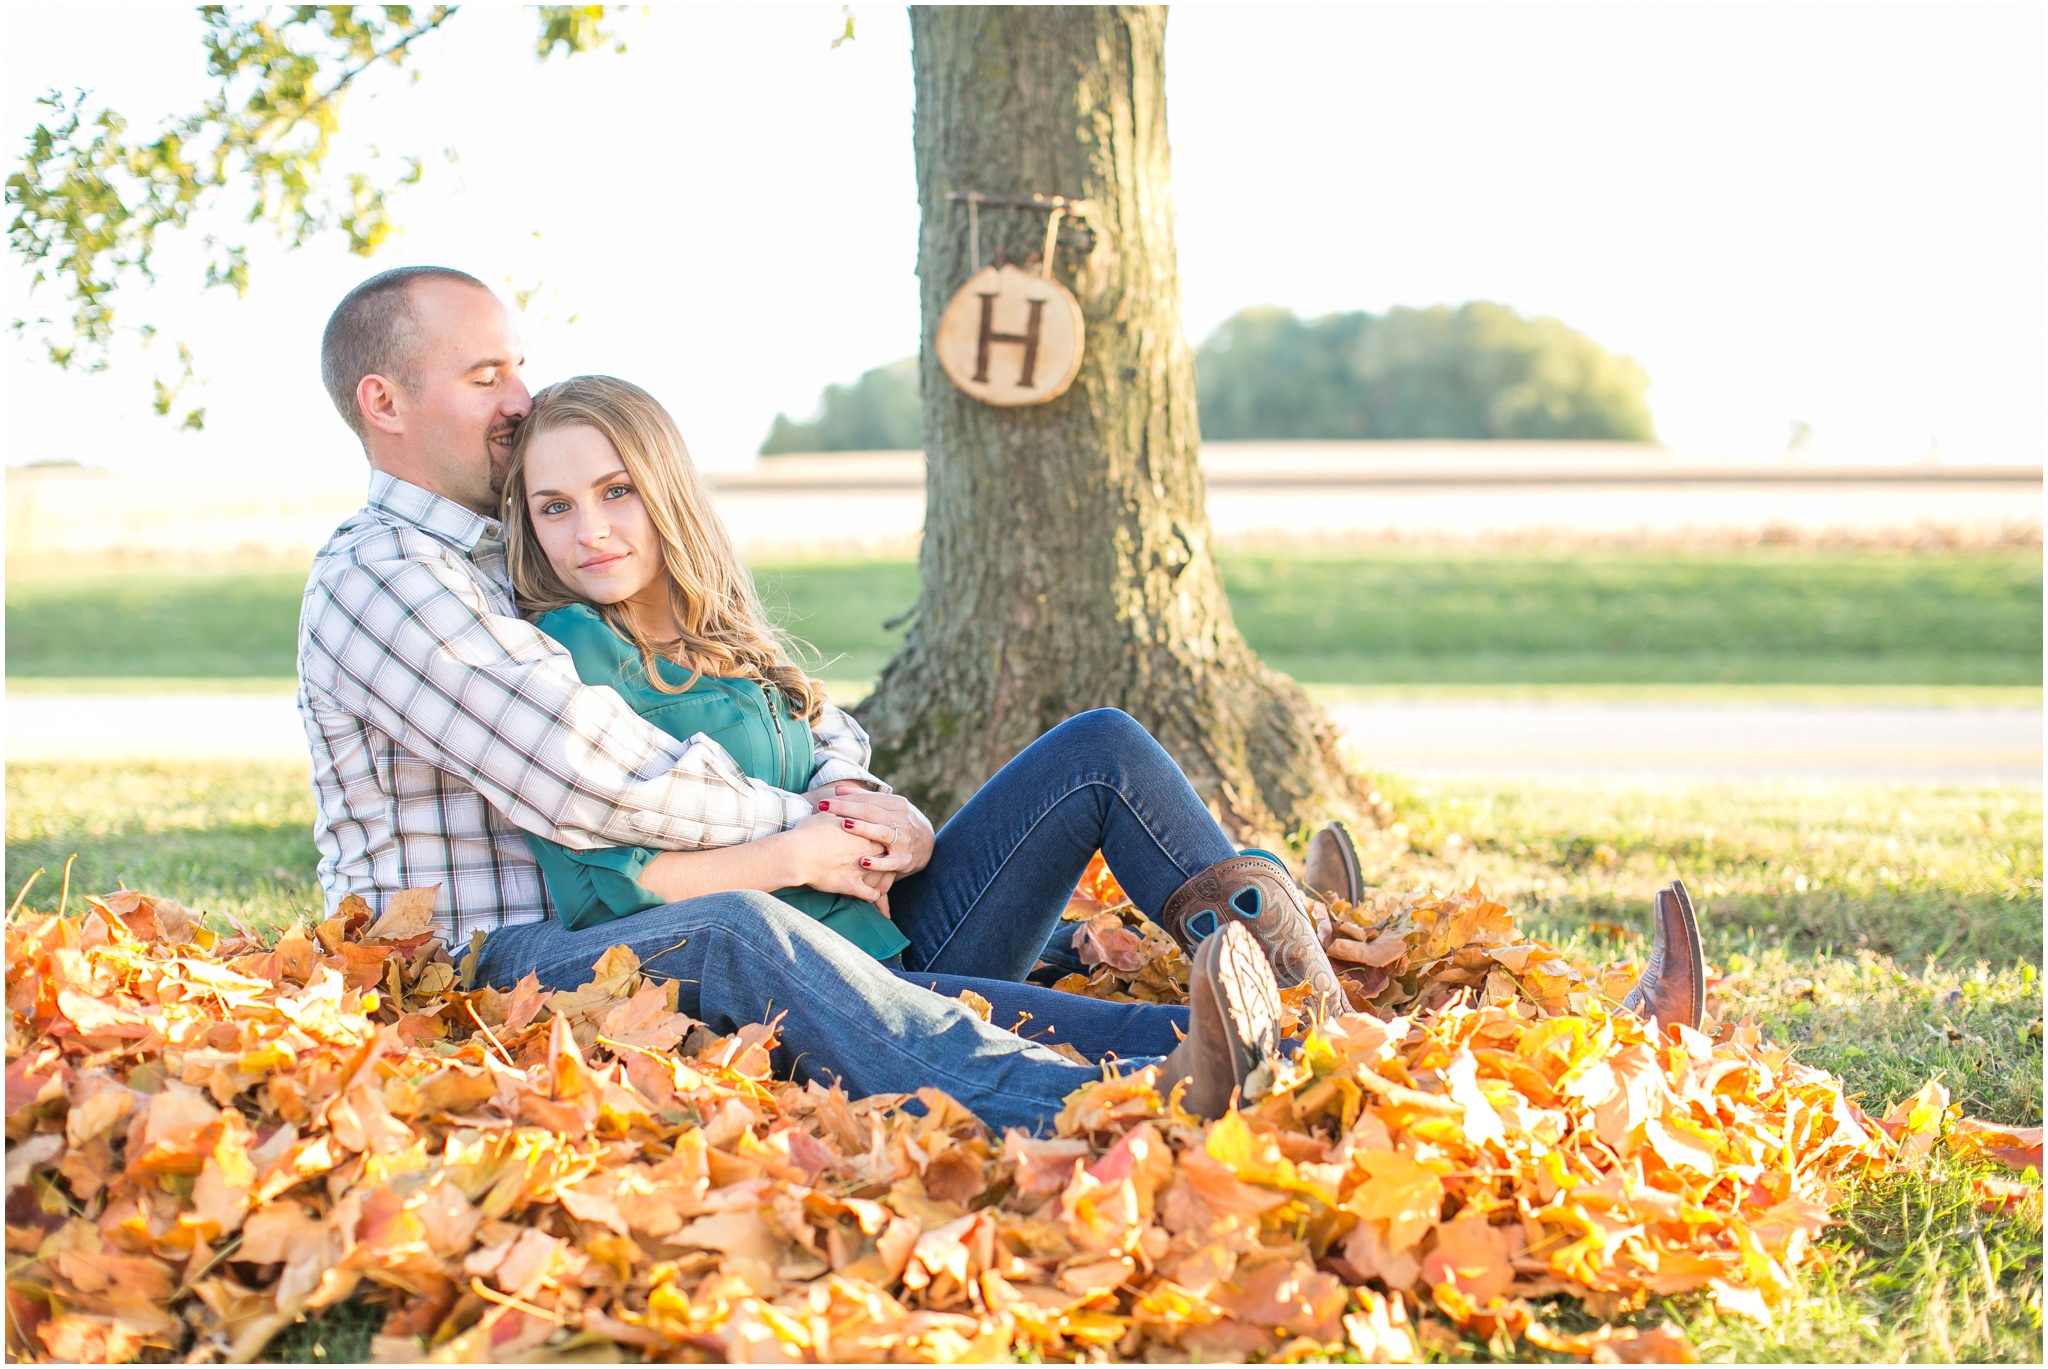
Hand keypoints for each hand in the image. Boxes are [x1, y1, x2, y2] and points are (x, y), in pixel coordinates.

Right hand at [773, 811, 891, 910]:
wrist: (796, 853)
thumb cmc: (807, 832)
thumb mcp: (825, 814)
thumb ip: (839, 810)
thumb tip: (839, 803)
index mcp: (862, 830)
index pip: (883, 832)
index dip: (883, 837)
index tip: (881, 841)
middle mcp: (866, 849)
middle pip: (887, 852)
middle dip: (886, 856)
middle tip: (883, 859)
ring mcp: (861, 868)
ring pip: (884, 874)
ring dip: (884, 877)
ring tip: (883, 878)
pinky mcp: (852, 885)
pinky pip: (872, 894)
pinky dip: (875, 895)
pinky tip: (875, 894)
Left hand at [814, 783, 935, 876]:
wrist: (928, 845)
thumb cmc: (900, 823)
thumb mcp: (888, 808)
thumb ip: (864, 799)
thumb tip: (838, 790)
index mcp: (897, 804)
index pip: (867, 799)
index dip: (844, 799)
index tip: (823, 802)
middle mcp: (902, 820)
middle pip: (870, 812)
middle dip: (845, 809)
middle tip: (823, 809)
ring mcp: (905, 840)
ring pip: (882, 832)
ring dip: (863, 829)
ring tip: (844, 826)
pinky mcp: (905, 860)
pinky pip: (890, 862)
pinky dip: (877, 862)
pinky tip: (862, 861)